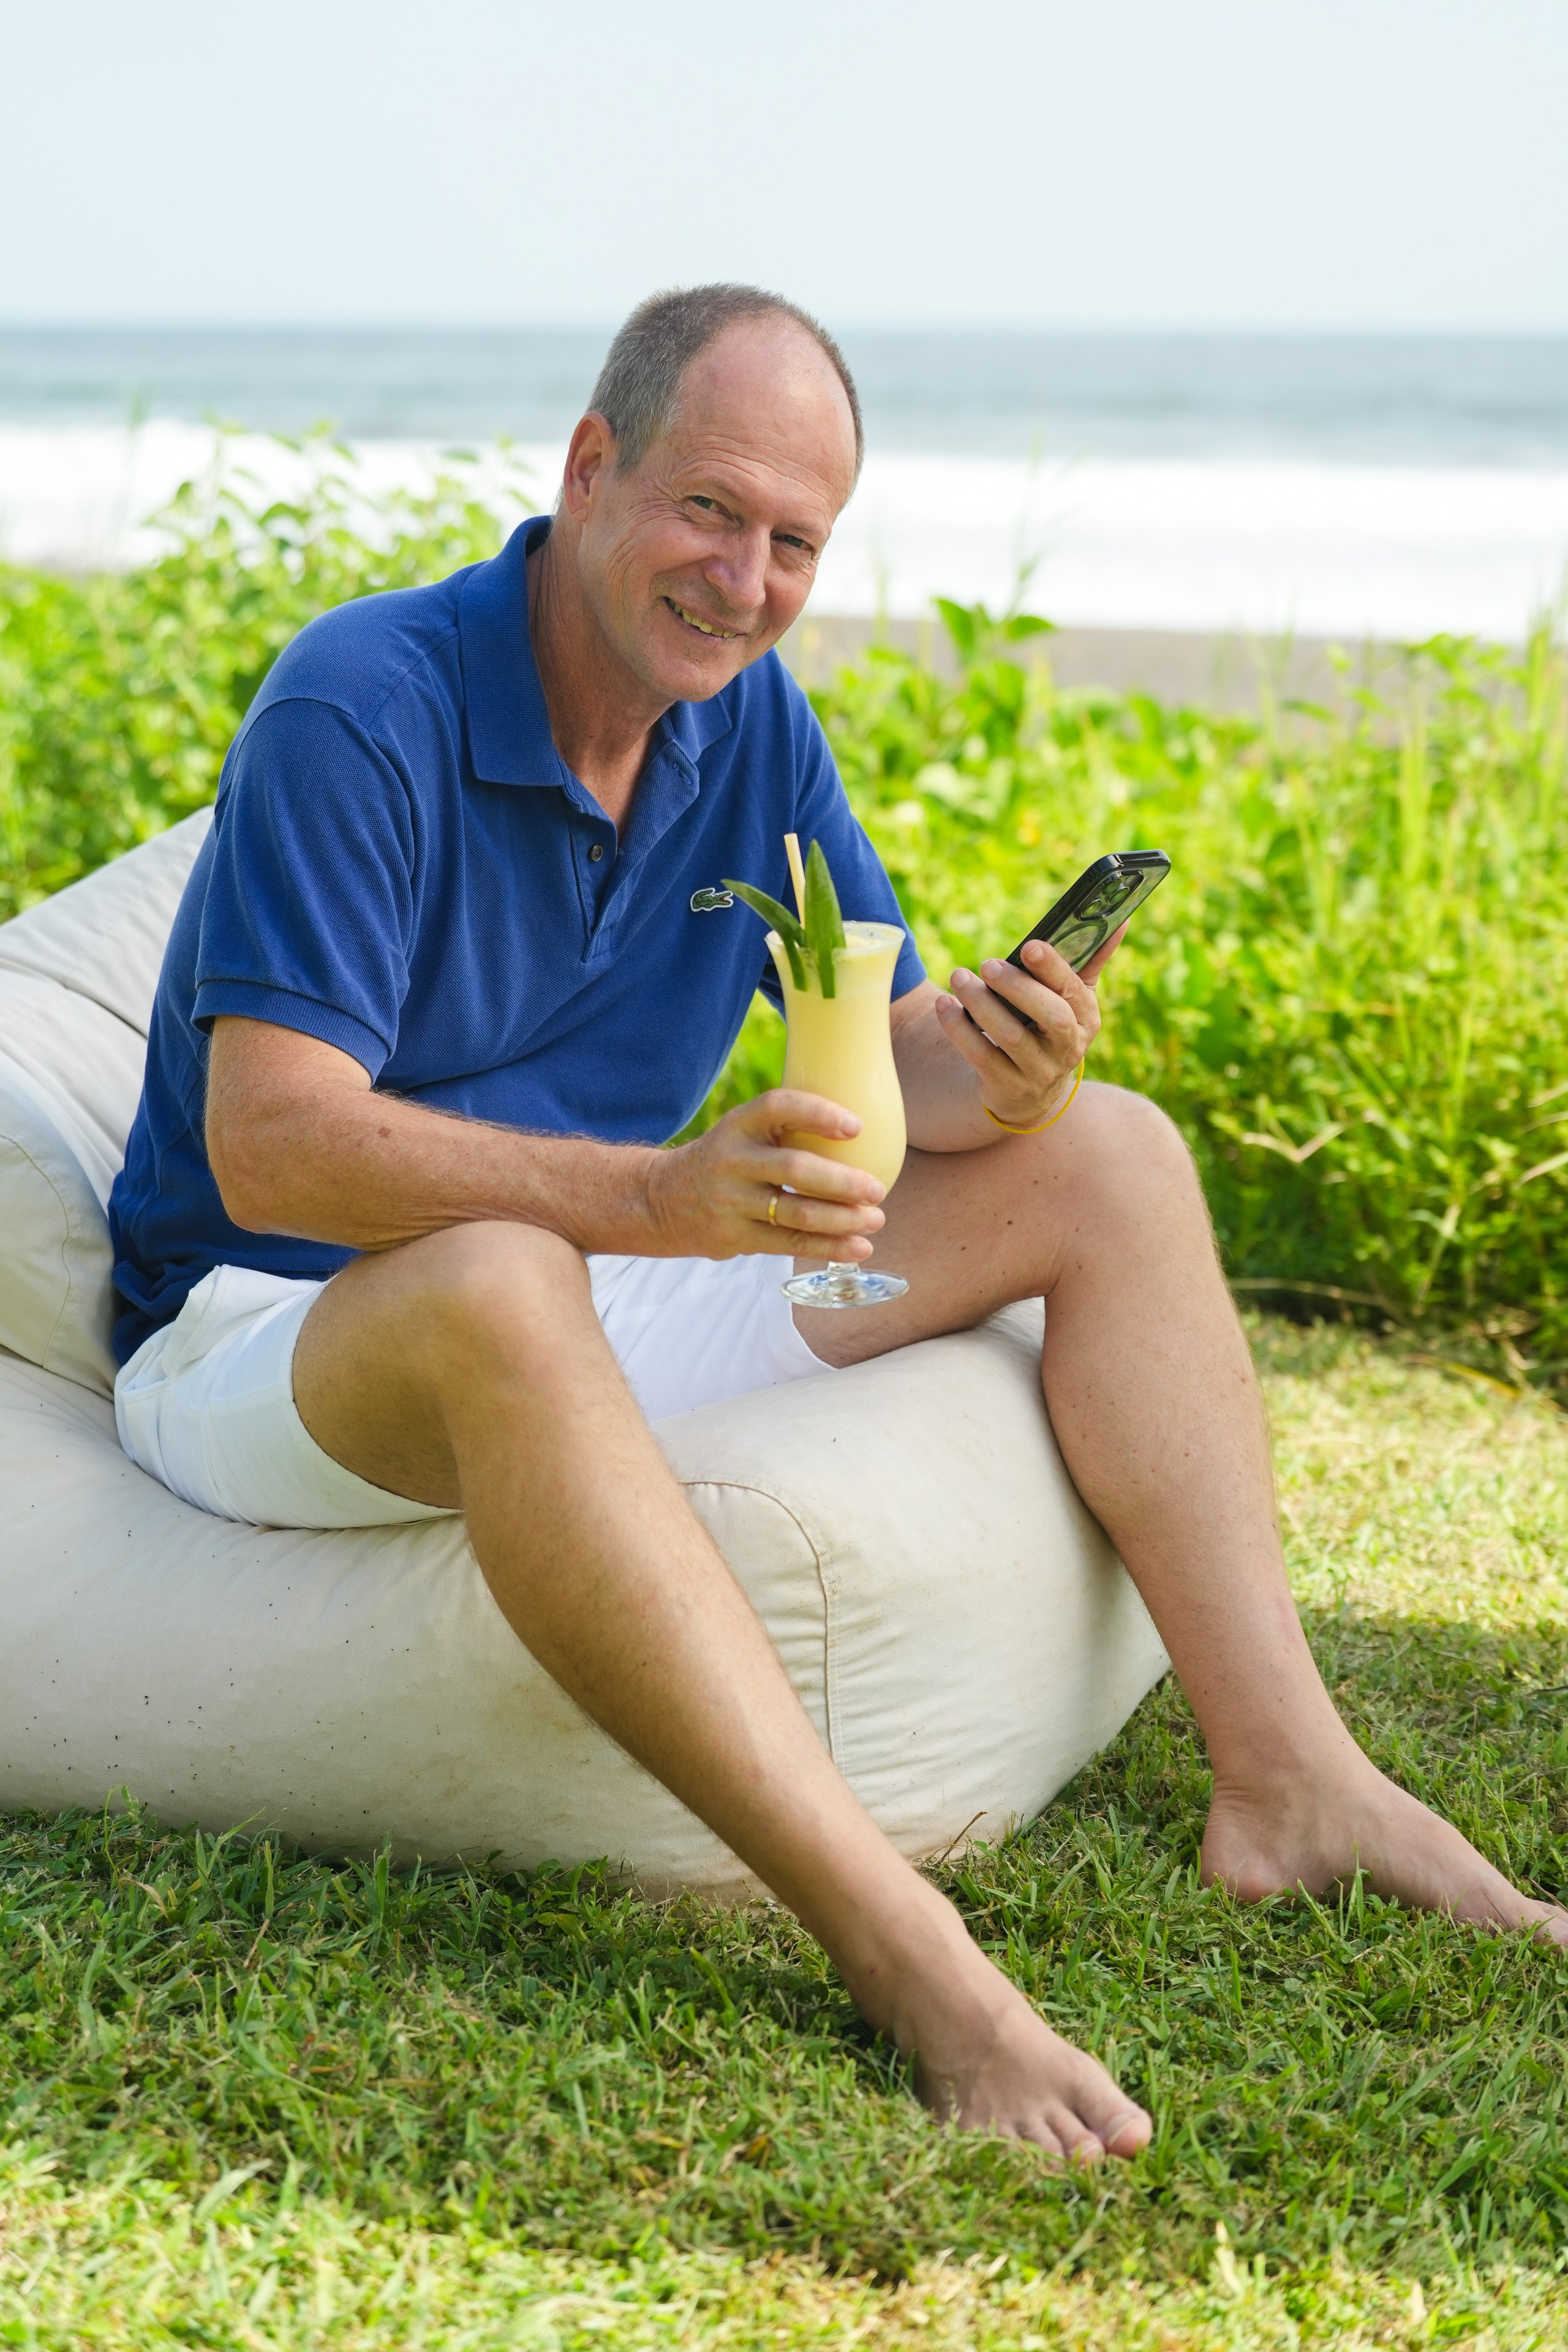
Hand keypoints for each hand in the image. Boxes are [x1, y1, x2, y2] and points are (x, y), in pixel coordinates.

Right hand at [647, 1089, 888, 1260]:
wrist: (662, 1201)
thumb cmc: (725, 1161)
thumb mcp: (742, 1133)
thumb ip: (786, 1129)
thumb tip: (867, 1127)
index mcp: (739, 1125)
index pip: (778, 1107)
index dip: (818, 1114)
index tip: (857, 1126)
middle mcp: (732, 1160)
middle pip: (795, 1169)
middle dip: (843, 1182)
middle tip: (877, 1189)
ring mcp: (730, 1201)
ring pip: (795, 1213)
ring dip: (842, 1219)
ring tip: (876, 1220)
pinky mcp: (733, 1237)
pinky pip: (789, 1244)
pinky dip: (828, 1248)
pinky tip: (858, 1248)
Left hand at [932, 925, 1126, 1130]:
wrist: (1028, 1093)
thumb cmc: (1049, 1028)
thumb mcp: (1073, 999)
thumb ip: (1091, 959)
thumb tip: (1122, 917)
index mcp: (1087, 1018)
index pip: (1075, 990)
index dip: (1053, 969)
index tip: (1029, 946)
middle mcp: (1068, 1048)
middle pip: (1050, 1016)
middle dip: (1017, 987)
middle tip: (986, 963)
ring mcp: (1039, 1072)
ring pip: (1011, 1037)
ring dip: (981, 1005)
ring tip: (959, 978)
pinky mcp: (1008, 1087)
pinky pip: (982, 1057)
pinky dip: (960, 1030)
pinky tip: (944, 1006)